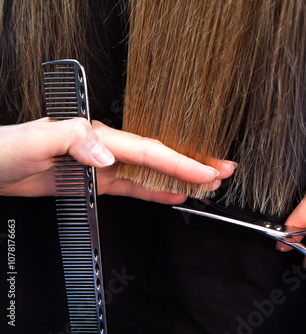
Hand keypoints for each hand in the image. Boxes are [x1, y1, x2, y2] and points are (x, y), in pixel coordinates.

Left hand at [0, 118, 234, 203]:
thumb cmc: (7, 149)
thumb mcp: (37, 139)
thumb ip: (75, 140)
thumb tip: (108, 155)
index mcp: (99, 136)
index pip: (150, 151)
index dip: (181, 162)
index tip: (206, 171)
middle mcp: (108, 149)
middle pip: (160, 158)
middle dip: (194, 165)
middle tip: (223, 171)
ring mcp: (105, 166)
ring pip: (153, 173)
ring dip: (182, 178)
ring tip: (209, 183)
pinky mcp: (98, 181)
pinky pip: (135, 186)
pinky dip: (157, 190)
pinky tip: (174, 194)